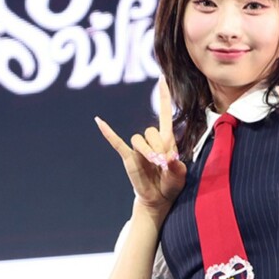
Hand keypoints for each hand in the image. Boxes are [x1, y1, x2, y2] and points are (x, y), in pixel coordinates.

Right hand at [94, 77, 186, 209]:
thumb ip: (177, 167)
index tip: (161, 79)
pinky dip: (108, 132)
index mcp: (167, 140)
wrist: (158, 199)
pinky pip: (116, 142)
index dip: (163, 96)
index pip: (165, 113)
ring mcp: (138, 149)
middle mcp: (151, 141)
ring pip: (139, 139)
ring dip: (148, 151)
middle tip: (165, 163)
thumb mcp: (179, 177)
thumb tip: (170, 158)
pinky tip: (98, 121)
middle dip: (159, 146)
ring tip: (156, 164)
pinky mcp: (128, 157)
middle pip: (151, 131)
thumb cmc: (171, 186)